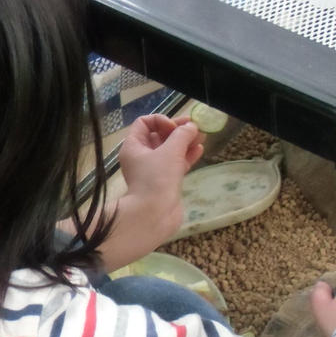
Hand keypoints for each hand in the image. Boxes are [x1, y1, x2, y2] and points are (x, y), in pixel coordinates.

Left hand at [119, 115, 203, 232]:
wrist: (154, 215)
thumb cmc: (157, 179)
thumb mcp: (170, 151)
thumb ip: (182, 135)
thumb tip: (191, 127)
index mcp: (133, 146)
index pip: (144, 123)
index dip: (161, 121)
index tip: (175, 129)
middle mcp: (141, 157)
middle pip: (159, 135)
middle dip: (177, 130)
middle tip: (195, 127)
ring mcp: (153, 171)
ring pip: (170, 150)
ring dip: (185, 142)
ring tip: (202, 136)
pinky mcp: (165, 182)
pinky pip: (176, 164)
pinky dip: (187, 156)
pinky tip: (200, 149)